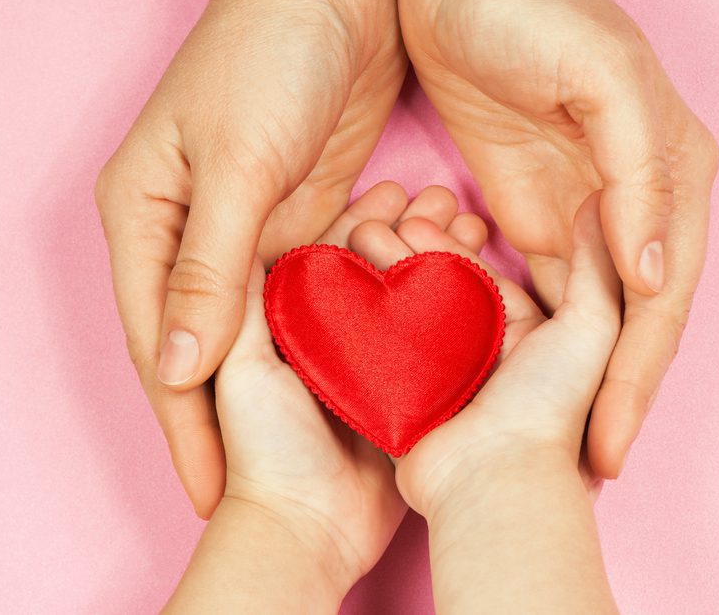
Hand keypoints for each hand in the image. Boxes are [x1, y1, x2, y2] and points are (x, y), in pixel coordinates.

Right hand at [96, 0, 405, 516]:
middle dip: (225, 423)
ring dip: (279, 385)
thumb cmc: (270, 51)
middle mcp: (184, 234)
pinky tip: (346, 375)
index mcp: (144, 220)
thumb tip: (179, 370)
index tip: (211, 492)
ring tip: (303, 455)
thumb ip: (209, 268)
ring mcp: (242, 230)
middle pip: (202, 349)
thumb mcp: (238, 162)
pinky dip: (320, 334)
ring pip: (255, 330)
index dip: (186, 423)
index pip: (161, 345)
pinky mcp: (294, 219)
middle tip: (250, 494)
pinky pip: (301, 296)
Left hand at [168, 182, 458, 610]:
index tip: (392, 189)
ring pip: (399, 289)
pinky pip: (426, 331)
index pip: (320, 251)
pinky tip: (474, 266)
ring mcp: (362, 360)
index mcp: (279, 321)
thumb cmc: (265, 447)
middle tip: (438, 195)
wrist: (311, 527)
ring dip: (429, 253)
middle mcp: (321, 334)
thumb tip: (254, 229)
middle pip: (365, 265)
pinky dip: (449, 296)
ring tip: (463, 218)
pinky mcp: (398, 389)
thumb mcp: (244, 364)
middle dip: (401, 228)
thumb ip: (244, 300)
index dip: (356, 217)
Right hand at [344, 190, 619, 509]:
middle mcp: (476, 353)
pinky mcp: (400, 401)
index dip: (444, 240)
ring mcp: (435, 377)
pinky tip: (338, 285)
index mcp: (520, 335)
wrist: (492, 482)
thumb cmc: (547, 410)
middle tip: (374, 223)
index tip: (414, 212)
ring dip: (378, 275)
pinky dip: (358, 319)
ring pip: (400, 312)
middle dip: (403, 251)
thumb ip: (597, 268)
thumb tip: (600, 203)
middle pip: (432, 288)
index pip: (475, 273)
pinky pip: (376, 351)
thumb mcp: (589, 331)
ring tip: (352, 241)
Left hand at [397, 0, 718, 476]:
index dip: (634, 377)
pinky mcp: (528, 207)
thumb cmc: (532, 8)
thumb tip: (652, 273)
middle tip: (588, 468)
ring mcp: (581, 209)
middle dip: (611, 397)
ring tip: (557, 446)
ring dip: (574, 381)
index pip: (657, 302)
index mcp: (667, 174)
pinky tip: (510, 380)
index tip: (607, 444)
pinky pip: (534, 286)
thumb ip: (637, 172)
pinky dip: (529, 337)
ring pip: (586, 317)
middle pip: (629, 324)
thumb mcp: (599, 78)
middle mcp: (633, 201)